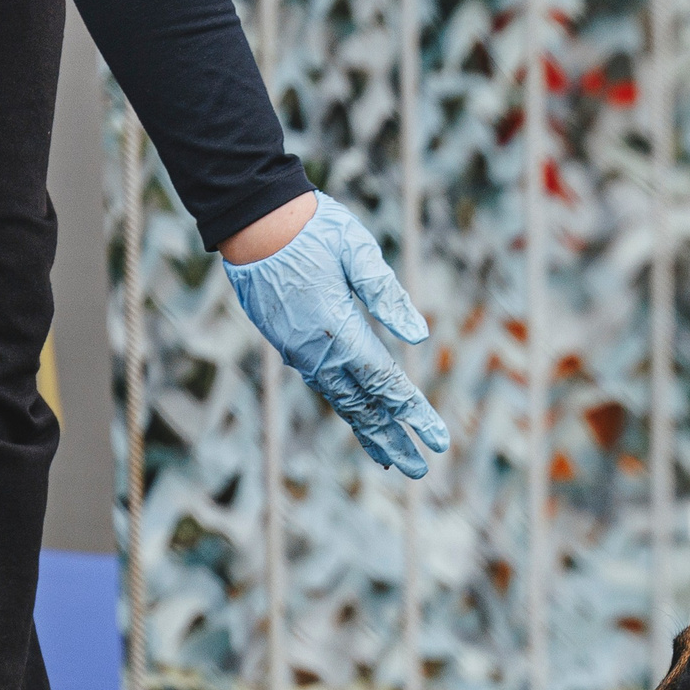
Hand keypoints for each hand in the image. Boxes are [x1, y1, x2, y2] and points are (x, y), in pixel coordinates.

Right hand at [223, 192, 450, 477]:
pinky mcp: (287, 343)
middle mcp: (318, 351)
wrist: (251, 219)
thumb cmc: (313, 228)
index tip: (438, 442)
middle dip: (392, 439)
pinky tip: (357, 416)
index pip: (387, 385)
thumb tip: (421, 337)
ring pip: (340, 401)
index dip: (415, 416)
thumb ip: (388, 295)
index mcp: (340, 331)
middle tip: (418, 470)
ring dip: (368, 430)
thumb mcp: (359, 253)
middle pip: (363, 407)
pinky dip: (345, 407)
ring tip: (391, 458)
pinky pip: (323, 385)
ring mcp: (299, 350)